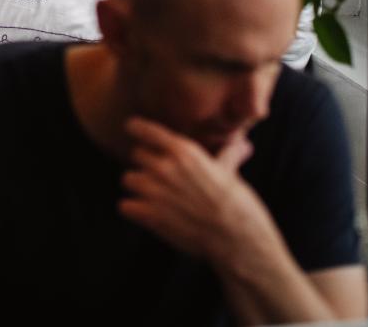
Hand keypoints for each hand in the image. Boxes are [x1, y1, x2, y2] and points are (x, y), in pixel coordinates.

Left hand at [117, 117, 278, 266]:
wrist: (238, 239)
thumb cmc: (238, 205)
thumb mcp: (231, 174)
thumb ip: (228, 156)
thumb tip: (243, 144)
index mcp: (183, 152)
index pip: (146, 130)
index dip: (138, 129)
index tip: (132, 128)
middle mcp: (164, 167)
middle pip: (136, 155)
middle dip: (147, 165)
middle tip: (161, 178)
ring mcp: (154, 191)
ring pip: (129, 179)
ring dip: (139, 188)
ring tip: (156, 198)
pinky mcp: (149, 215)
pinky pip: (125, 206)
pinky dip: (135, 211)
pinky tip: (148, 214)